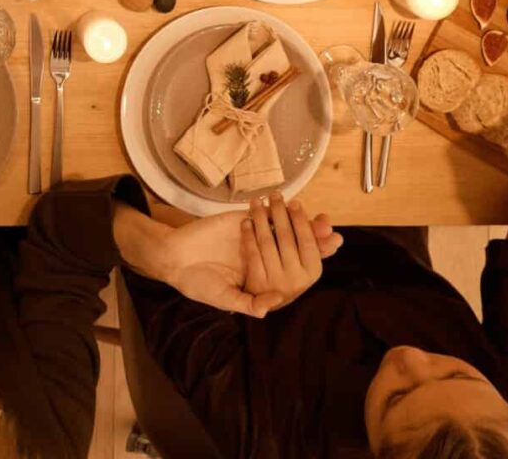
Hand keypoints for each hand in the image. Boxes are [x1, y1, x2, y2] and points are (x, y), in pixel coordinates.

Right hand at [156, 195, 338, 317]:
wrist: (173, 258)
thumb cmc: (198, 284)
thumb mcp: (223, 298)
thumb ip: (247, 302)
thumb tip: (273, 303)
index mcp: (263, 277)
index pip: (293, 268)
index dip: (313, 259)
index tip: (331, 249)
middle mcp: (264, 256)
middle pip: (295, 245)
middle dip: (315, 238)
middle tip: (333, 234)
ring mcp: (254, 237)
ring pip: (284, 227)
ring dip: (303, 221)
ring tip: (322, 220)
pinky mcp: (242, 221)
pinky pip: (263, 214)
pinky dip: (276, 209)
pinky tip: (291, 204)